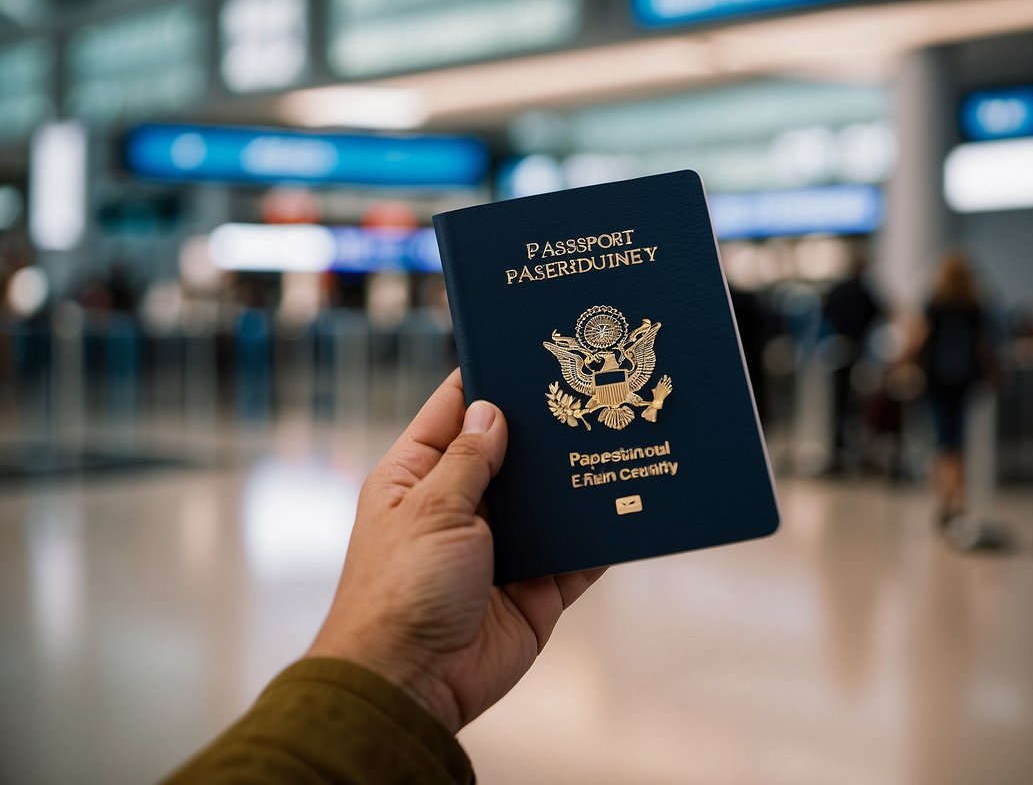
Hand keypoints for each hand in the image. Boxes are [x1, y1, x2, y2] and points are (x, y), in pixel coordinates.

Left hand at [307, 369, 605, 733]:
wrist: (412, 686)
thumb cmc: (401, 590)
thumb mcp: (432, 510)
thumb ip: (469, 460)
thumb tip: (494, 411)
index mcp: (417, 479)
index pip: (452, 414)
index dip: (485, 382)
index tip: (523, 348)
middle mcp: (459, 508)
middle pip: (509, 454)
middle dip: (545, 428)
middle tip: (591, 387)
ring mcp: (500, 550)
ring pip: (548, 502)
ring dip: (576, 479)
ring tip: (618, 434)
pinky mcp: (535, 590)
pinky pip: (576, 555)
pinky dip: (599, 535)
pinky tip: (629, 503)